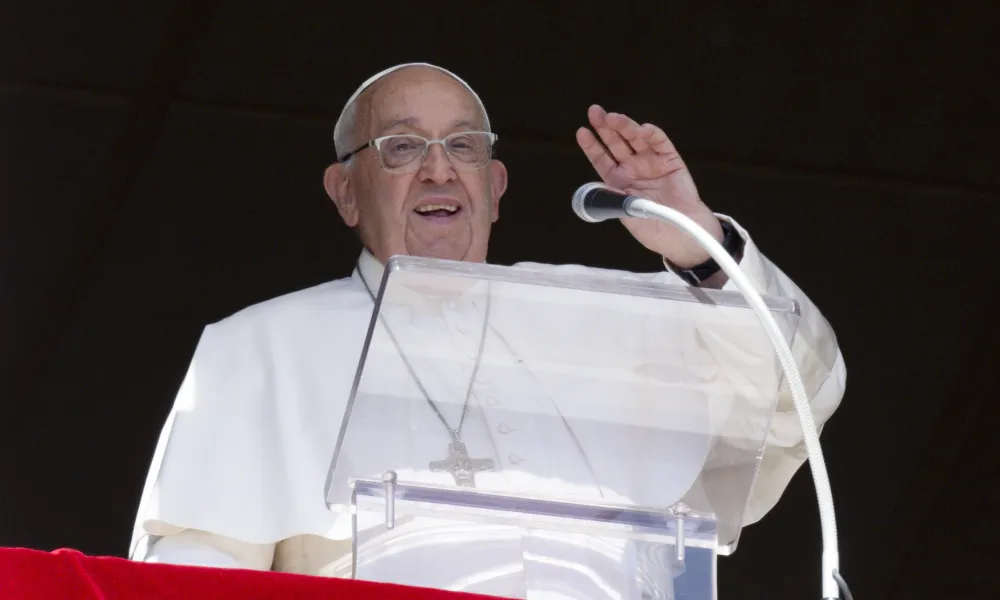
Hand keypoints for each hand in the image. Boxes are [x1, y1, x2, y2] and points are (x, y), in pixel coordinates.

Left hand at [576, 104, 723, 267]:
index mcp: (619, 182)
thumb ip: (617, 201)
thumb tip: (603, 187)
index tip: (582, 131)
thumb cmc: (655, 230)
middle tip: (595, 112)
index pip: (602, 159)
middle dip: (605, 127)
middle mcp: (634, 169)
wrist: (683, 237)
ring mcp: (651, 163)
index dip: (592, 146)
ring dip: (625, 127)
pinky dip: (652, 134)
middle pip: (616, 143)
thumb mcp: (629, 217)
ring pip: (635, 139)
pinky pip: (660, 143)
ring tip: (614, 118)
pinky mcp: (670, 161)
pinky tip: (642, 129)